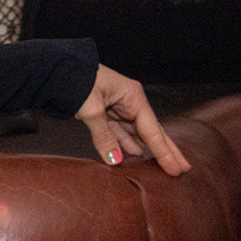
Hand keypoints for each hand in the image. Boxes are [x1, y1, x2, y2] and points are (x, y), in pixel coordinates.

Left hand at [74, 65, 188, 175]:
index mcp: (134, 98)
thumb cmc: (78, 82)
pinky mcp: (106, 113)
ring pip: (137, 134)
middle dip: (166, 151)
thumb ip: (104, 136)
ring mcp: (119, 109)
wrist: (58, 71)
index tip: (176, 167)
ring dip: (147, 150)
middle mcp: (130, 103)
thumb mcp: (92, 110)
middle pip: (152, 131)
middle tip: (182, 168)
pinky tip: (134, 155)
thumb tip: (115, 159)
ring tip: (162, 167)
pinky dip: (126, 145)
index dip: (164, 151)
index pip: (152, 130)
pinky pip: (119, 133)